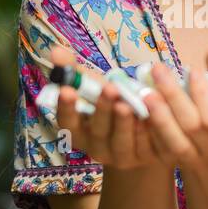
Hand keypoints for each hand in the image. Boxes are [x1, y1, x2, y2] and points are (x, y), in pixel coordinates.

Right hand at [48, 45, 159, 171]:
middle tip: (109, 89)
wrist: (142, 130)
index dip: (66, 108)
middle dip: (102, 109)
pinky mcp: (144, 157)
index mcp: (79, 130)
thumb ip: (75, 71)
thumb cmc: (111, 103)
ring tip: (127, 102)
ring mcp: (120, 156)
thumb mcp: (94, 87)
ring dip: (124, 121)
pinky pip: (146, 145)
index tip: (67, 90)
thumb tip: (55, 51)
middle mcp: (97, 147)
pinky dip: (148, 129)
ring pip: (121, 141)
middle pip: (97, 131)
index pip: (67, 122)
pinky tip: (152, 112)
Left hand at [142, 49, 207, 173]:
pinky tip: (140, 108)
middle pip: (192, 126)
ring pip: (175, 141)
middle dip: (174, 96)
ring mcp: (195, 160)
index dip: (204, 96)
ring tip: (145, 91)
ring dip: (159, 115)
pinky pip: (161, 148)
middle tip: (159, 69)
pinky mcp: (176, 163)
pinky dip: (150, 129)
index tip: (192, 70)